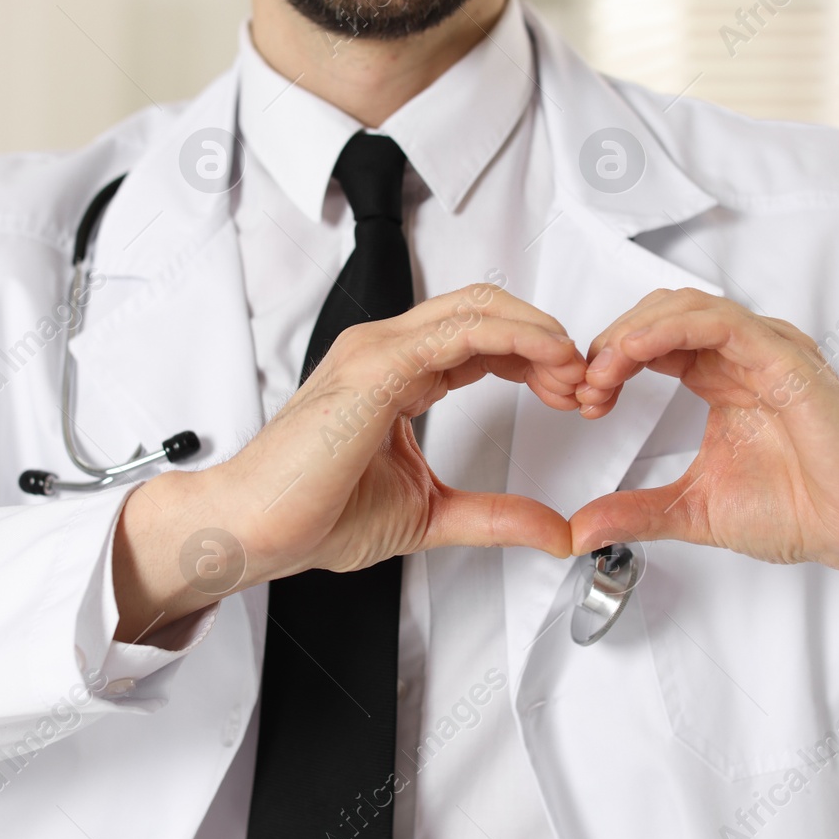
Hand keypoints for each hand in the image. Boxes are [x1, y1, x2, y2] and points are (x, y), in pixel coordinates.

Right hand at [113, 284, 585, 640]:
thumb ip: (494, 516)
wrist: (254, 530)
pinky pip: (460, 332)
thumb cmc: (312, 514)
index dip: (534, 356)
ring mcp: (378, 351)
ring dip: (540, 334)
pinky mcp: (375, 367)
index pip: (479, 337)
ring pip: (479, 307)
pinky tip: (547, 361)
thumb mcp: (430, 514)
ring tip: (574, 373)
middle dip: (546, 339)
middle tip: (584, 383)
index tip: (570, 394)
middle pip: (487, 309)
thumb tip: (552, 530)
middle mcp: (386, 350)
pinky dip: (515, 338)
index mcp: (395, 374)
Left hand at [569, 288, 838, 626]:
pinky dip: (671, 329)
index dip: (609, 360)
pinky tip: (634, 351)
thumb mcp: (694, 511)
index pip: (652, 341)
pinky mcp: (787, 360)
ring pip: (686, 308)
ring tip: (602, 370)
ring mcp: (767, 352)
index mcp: (722, 378)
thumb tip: (580, 529)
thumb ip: (637, 512)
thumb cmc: (803, 511)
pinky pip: (722, 324)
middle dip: (612, 343)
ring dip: (633, 333)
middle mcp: (744, 356)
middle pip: (661, 314)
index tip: (584, 400)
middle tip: (586, 386)